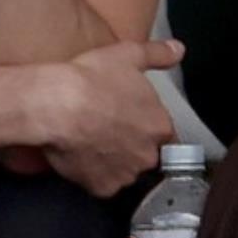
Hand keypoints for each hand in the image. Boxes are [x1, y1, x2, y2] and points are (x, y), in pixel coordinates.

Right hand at [34, 40, 183, 197]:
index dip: (145, 125)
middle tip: (106, 128)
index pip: (163, 133)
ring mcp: (125, 175)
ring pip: (124, 171)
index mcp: (160, 126)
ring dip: (113, 161)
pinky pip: (101, 184)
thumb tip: (180, 50)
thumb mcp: (128, 55)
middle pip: (144, 154)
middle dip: (131, 145)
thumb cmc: (93, 78)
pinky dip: (93, 174)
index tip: (128, 117)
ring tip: (91, 143)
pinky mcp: (101, 188)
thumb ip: (157, 54)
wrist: (56, 106)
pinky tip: (80, 157)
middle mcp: (148, 155)